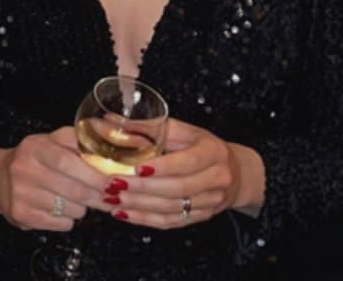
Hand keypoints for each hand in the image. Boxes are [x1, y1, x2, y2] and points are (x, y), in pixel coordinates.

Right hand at [0, 129, 114, 231]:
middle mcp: (25, 168)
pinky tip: (59, 209)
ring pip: (73, 209)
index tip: (116, 181)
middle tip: (110, 197)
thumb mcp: (53, 142)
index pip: (70, 160)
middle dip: (99, 195)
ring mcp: (21, 193)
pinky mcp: (22, 214)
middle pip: (76, 189)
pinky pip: (62, 223)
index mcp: (36, 146)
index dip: (96, 173)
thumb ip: (82, 142)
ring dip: (83, 208)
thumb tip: (121, 142)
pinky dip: (68, 219)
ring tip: (73, 199)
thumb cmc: (34, 160)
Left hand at [110, 120, 258, 227]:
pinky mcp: (201, 217)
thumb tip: (108, 120)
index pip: (189, 162)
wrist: (234, 172)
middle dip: (142, 188)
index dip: (163, 167)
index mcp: (213, 152)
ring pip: (172, 208)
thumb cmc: (201, 146)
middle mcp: (217, 178)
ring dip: (139, 205)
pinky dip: (145, 219)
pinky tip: (124, 213)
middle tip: (113, 184)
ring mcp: (211, 201)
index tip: (137, 168)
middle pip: (178, 188)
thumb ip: (148, 127)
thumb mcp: (181, 131)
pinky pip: (171, 222)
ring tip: (112, 199)